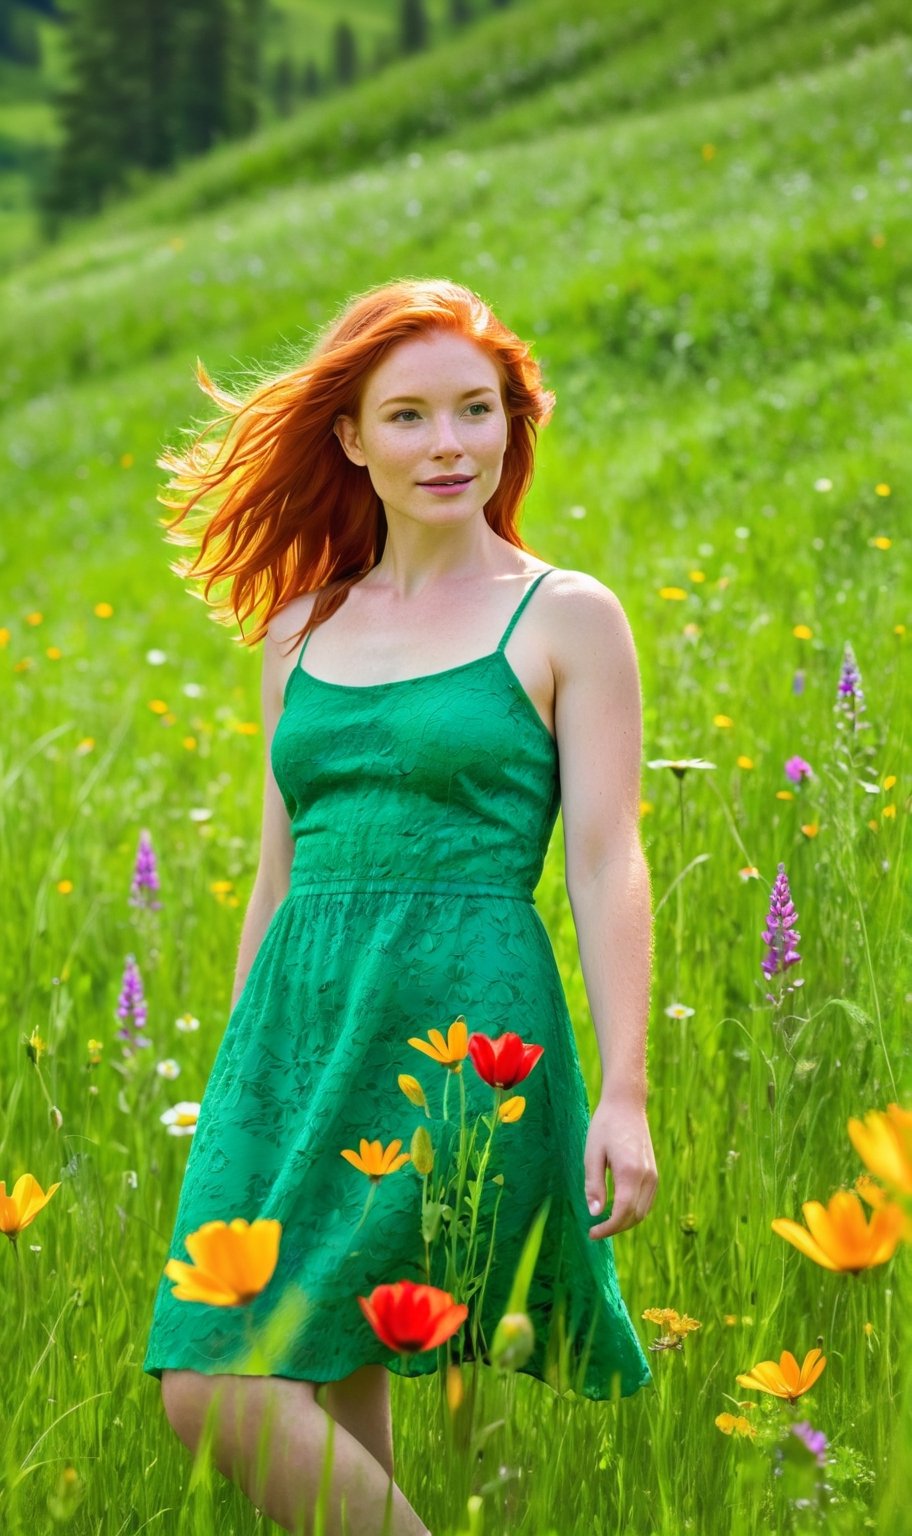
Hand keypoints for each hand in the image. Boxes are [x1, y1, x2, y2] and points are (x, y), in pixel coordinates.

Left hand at [585, 1097, 657, 1239]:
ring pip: (643, 1212)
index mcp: (630, 1172)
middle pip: (635, 1216)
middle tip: (595, 1230)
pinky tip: (618, 1210)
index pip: (623, 1212)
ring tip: (604, 1222)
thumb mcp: (592, 1154)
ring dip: (625, 1222)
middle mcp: (647, 1176)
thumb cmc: (605, 1126)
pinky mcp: (654, 1173)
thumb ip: (594, 1185)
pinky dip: (634, 1212)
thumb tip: (594, 1214)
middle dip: (616, 1228)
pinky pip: (647, 1201)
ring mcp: (653, 1175)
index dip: (608, 1228)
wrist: (626, 1105)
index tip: (591, 1233)